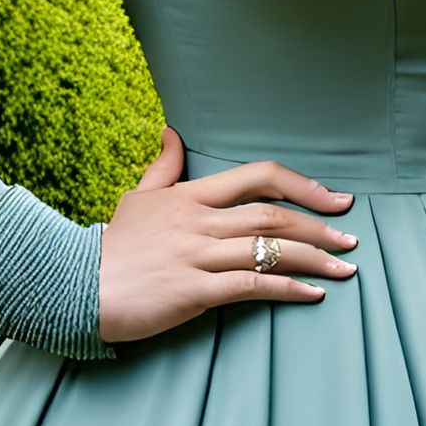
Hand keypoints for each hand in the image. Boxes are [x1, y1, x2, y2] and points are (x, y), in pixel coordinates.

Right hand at [97, 125, 359, 346]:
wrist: (74, 286)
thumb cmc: (112, 244)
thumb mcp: (138, 195)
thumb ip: (164, 166)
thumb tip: (173, 130)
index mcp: (192, 194)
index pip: (257, 177)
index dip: (300, 185)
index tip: (331, 198)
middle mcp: (200, 220)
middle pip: (273, 216)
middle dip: (318, 226)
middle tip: (350, 237)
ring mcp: (197, 255)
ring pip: (268, 249)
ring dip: (314, 259)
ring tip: (345, 268)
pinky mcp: (193, 291)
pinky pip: (250, 286)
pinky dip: (287, 289)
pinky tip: (312, 295)